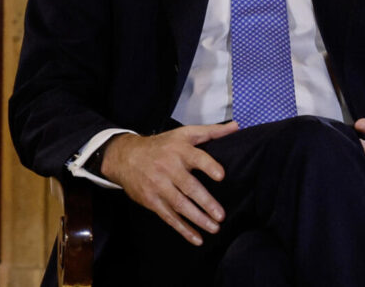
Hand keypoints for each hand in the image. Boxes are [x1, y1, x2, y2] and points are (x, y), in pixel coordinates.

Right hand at [100, 122, 238, 245]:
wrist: (127, 157)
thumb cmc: (162, 145)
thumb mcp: (184, 134)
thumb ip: (212, 132)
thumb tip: (236, 126)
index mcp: (180, 150)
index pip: (196, 158)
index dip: (208, 166)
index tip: (221, 176)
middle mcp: (169, 168)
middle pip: (189, 187)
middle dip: (205, 202)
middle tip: (221, 215)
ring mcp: (159, 185)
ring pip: (180, 205)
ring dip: (198, 219)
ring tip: (215, 228)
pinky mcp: (152, 200)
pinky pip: (169, 217)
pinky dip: (183, 229)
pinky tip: (197, 238)